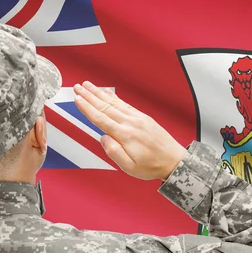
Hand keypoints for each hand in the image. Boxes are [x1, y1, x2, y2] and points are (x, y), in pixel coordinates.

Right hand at [73, 81, 187, 180]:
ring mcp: (138, 118)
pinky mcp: (143, 117)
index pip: (101, 119)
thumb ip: (113, 152)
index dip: (87, 108)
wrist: (174, 160)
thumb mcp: (129, 167)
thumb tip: (103, 137)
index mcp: (125, 135)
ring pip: (114, 103)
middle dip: (90, 96)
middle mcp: (130, 123)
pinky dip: (114, 97)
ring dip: (99, 93)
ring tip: (88, 85)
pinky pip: (125, 104)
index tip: (77, 99)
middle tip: (78, 87)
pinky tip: (107, 93)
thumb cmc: (151, 166)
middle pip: (105, 107)